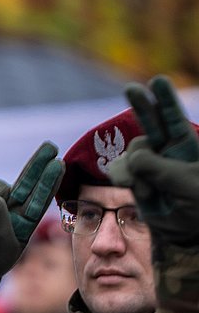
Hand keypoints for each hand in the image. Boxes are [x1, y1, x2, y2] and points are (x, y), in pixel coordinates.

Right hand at [109, 75, 198, 249]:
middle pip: (150, 123)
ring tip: (152, 192)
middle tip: (131, 89)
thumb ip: (160, 169)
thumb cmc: (197, 206)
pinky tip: (144, 194)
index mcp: (187, 146)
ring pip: (131, 154)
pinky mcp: (134, 179)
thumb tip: (130, 158)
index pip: (175, 119)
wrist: (185, 232)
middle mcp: (166, 150)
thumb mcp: (187, 185)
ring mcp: (148, 164)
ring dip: (137, 172)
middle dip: (141, 105)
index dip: (165, 99)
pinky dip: (129, 183)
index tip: (157, 80)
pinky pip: (121, 172)